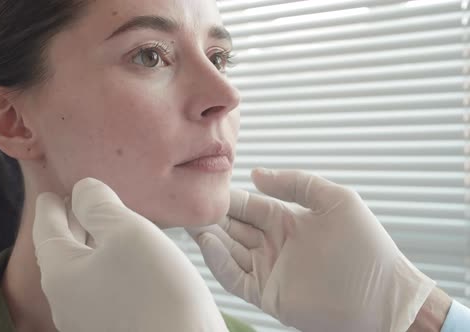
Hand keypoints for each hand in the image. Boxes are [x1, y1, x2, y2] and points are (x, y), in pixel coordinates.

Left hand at [33, 178, 227, 331]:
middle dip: (72, 223)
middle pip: (63, 251)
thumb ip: (99, 206)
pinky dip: (109, 262)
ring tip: (107, 223)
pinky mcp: (115, 326)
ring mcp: (90, 318)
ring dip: (92, 242)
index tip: (51, 192)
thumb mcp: (127, 233)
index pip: (46, 230)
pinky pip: (103, 286)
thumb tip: (83, 190)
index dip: (50, 206)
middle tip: (80, 202)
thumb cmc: (155, 292)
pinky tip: (129, 255)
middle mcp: (68, 301)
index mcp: (60, 275)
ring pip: (84, 269)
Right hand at [187, 168, 435, 331]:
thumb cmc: (367, 246)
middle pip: (232, 226)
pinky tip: (208, 245)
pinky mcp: (267, 295)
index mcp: (287, 220)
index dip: (227, 196)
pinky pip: (235, 278)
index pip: (248, 205)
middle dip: (210, 215)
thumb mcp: (336, 200)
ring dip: (209, 236)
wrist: (384, 296)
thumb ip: (297, 182)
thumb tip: (256, 174)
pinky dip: (219, 262)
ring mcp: (269, 270)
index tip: (204, 185)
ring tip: (190, 221)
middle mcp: (273, 244)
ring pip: (228, 250)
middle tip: (186, 202)